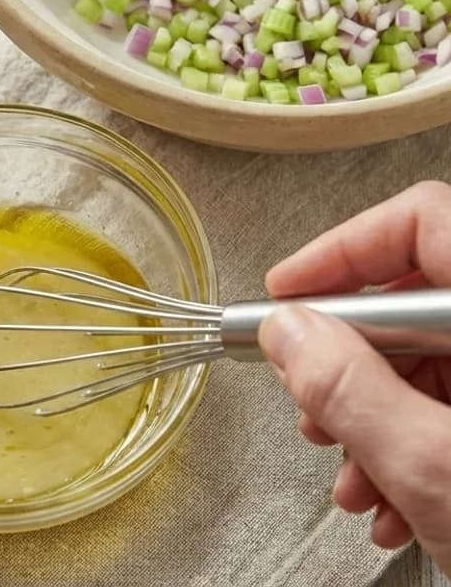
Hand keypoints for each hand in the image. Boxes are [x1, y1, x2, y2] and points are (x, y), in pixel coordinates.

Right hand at [259, 181, 450, 575]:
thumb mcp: (436, 469)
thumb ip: (351, 390)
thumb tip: (288, 332)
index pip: (422, 223)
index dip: (342, 250)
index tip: (287, 292)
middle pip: (412, 302)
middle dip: (345, 357)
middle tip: (308, 399)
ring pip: (425, 360)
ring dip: (368, 414)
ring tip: (349, 475)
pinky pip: (450, 403)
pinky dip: (405, 443)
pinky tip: (390, 499)